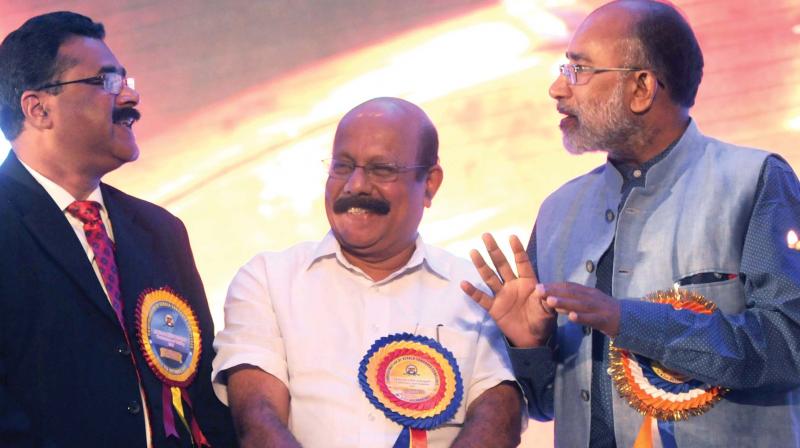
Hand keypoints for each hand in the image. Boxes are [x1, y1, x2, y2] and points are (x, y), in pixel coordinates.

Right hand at [460, 233, 555, 347]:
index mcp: (528, 282)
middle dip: (494, 250)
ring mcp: (502, 295)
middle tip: (486, 236)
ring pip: (490, 277)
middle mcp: (513, 285)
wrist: (533, 339)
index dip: (517, 250)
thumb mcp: (549, 309)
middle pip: (502, 265)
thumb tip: (541, 289)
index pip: (522, 262)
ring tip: (473, 251)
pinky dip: (473, 292)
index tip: (512, 237)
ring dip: (481, 265)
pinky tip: (464, 283)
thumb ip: (545, 299)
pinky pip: (482, 298)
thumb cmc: (543, 321)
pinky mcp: (494, 308)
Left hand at [543, 283, 620, 336]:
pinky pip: (592, 319)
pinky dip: (581, 317)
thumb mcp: (588, 302)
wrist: (629, 320)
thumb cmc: (603, 311)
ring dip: (565, 302)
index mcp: (588, 292)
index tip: (538, 286)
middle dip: (555, 291)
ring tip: (550, 301)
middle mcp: (592, 297)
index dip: (554, 286)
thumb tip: (553, 298)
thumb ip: (572, 300)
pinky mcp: (604, 320)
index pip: (569, 286)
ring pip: (580, 304)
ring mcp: (599, 308)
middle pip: (572, 292)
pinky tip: (570, 317)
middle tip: (539, 290)